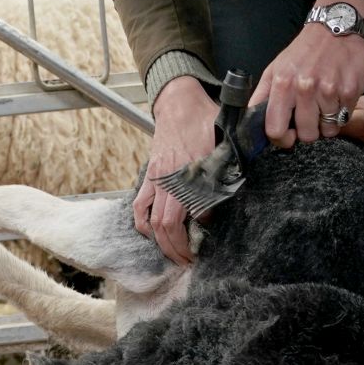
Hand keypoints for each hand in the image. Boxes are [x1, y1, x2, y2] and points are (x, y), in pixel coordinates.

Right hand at [133, 76, 217, 264]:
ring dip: (161, 242)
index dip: (198, 234)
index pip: (190, 213)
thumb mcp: (223, 143)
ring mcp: (156, 178)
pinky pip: (139, 206)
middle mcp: (170, 178)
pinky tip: (153, 235)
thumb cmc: (206, 121)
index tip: (207, 245)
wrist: (179, 103)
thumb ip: (224, 171)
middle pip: (166, 224)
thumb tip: (221, 203)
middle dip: (177, 248)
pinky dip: (143, 224)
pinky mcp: (149, 175)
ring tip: (174, 254)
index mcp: (189, 171)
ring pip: (150, 220)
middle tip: (190, 261)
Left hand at [252, 0, 363, 145]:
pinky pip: (344, 119)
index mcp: (282, 84)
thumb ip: (262, 96)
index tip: (287, 136)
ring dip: (325, 122)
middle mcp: (304, 88)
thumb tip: (252, 122)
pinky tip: (336, 96)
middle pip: (305, 135)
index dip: (281, 139)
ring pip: (326, 130)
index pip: (275, 130)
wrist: (335, 28)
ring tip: (324, 102)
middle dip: (307, 131)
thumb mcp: (275, 69)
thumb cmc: (303, 52)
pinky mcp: (350, 91)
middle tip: (309, 115)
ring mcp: (329, 90)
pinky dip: (340, 113)